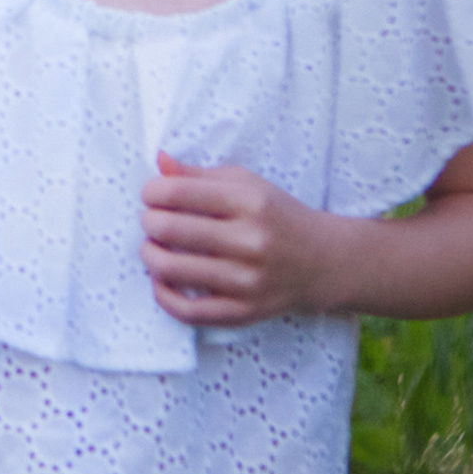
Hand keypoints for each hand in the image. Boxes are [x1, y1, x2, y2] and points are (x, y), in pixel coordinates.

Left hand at [139, 153, 338, 323]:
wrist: (324, 262)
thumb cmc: (276, 216)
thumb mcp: (245, 184)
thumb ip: (198, 174)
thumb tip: (159, 161)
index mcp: (249, 202)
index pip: (177, 192)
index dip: (151, 192)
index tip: (151, 195)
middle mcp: (250, 242)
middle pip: (169, 229)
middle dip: (148, 222)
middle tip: (151, 221)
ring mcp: (248, 281)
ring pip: (172, 269)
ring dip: (149, 255)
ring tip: (152, 248)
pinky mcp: (245, 312)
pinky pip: (189, 311)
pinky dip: (163, 296)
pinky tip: (161, 281)